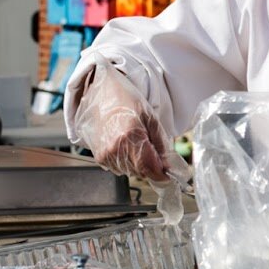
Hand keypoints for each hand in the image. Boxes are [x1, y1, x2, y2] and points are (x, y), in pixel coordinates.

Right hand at [67, 63, 174, 181]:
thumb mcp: (151, 118)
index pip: (150, 169)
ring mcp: (105, 154)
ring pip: (130, 172)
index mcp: (131, 136)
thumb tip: (168, 165)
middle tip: (152, 150)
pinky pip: (118, 168)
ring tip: (135, 143)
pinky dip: (126, 162)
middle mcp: (116, 148)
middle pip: (141, 172)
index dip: (161, 173)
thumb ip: (161, 143)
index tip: (168, 172)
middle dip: (151, 166)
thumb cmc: (127, 101)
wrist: (102, 94)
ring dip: (137, 164)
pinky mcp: (99, 157)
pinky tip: (124, 145)